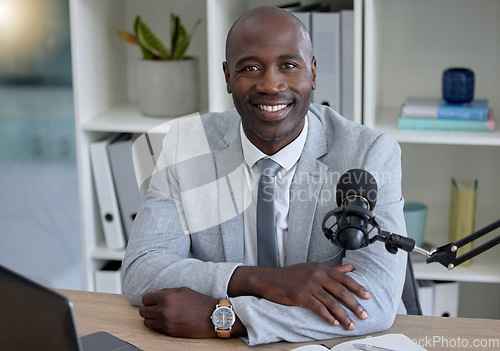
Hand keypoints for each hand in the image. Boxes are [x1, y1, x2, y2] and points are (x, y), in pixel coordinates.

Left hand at [139, 287, 218, 337]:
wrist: (212, 317)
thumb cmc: (199, 302)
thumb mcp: (183, 290)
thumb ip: (166, 291)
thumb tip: (153, 293)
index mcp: (167, 297)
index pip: (146, 298)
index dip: (148, 299)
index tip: (152, 300)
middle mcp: (164, 310)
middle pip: (143, 311)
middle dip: (147, 309)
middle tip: (154, 308)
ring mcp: (166, 323)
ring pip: (146, 322)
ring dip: (151, 318)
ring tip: (159, 315)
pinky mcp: (169, 332)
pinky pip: (155, 329)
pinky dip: (158, 325)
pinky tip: (166, 320)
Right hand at [228, 263, 370, 330]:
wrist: (270, 279)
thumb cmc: (291, 275)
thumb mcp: (313, 268)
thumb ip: (333, 269)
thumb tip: (350, 268)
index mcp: (321, 268)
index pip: (344, 278)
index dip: (357, 288)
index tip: (367, 297)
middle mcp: (317, 275)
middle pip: (341, 291)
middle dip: (354, 304)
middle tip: (364, 315)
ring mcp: (309, 285)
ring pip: (331, 302)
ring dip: (343, 315)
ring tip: (351, 324)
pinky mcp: (301, 296)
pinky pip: (318, 307)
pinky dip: (327, 316)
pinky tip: (333, 323)